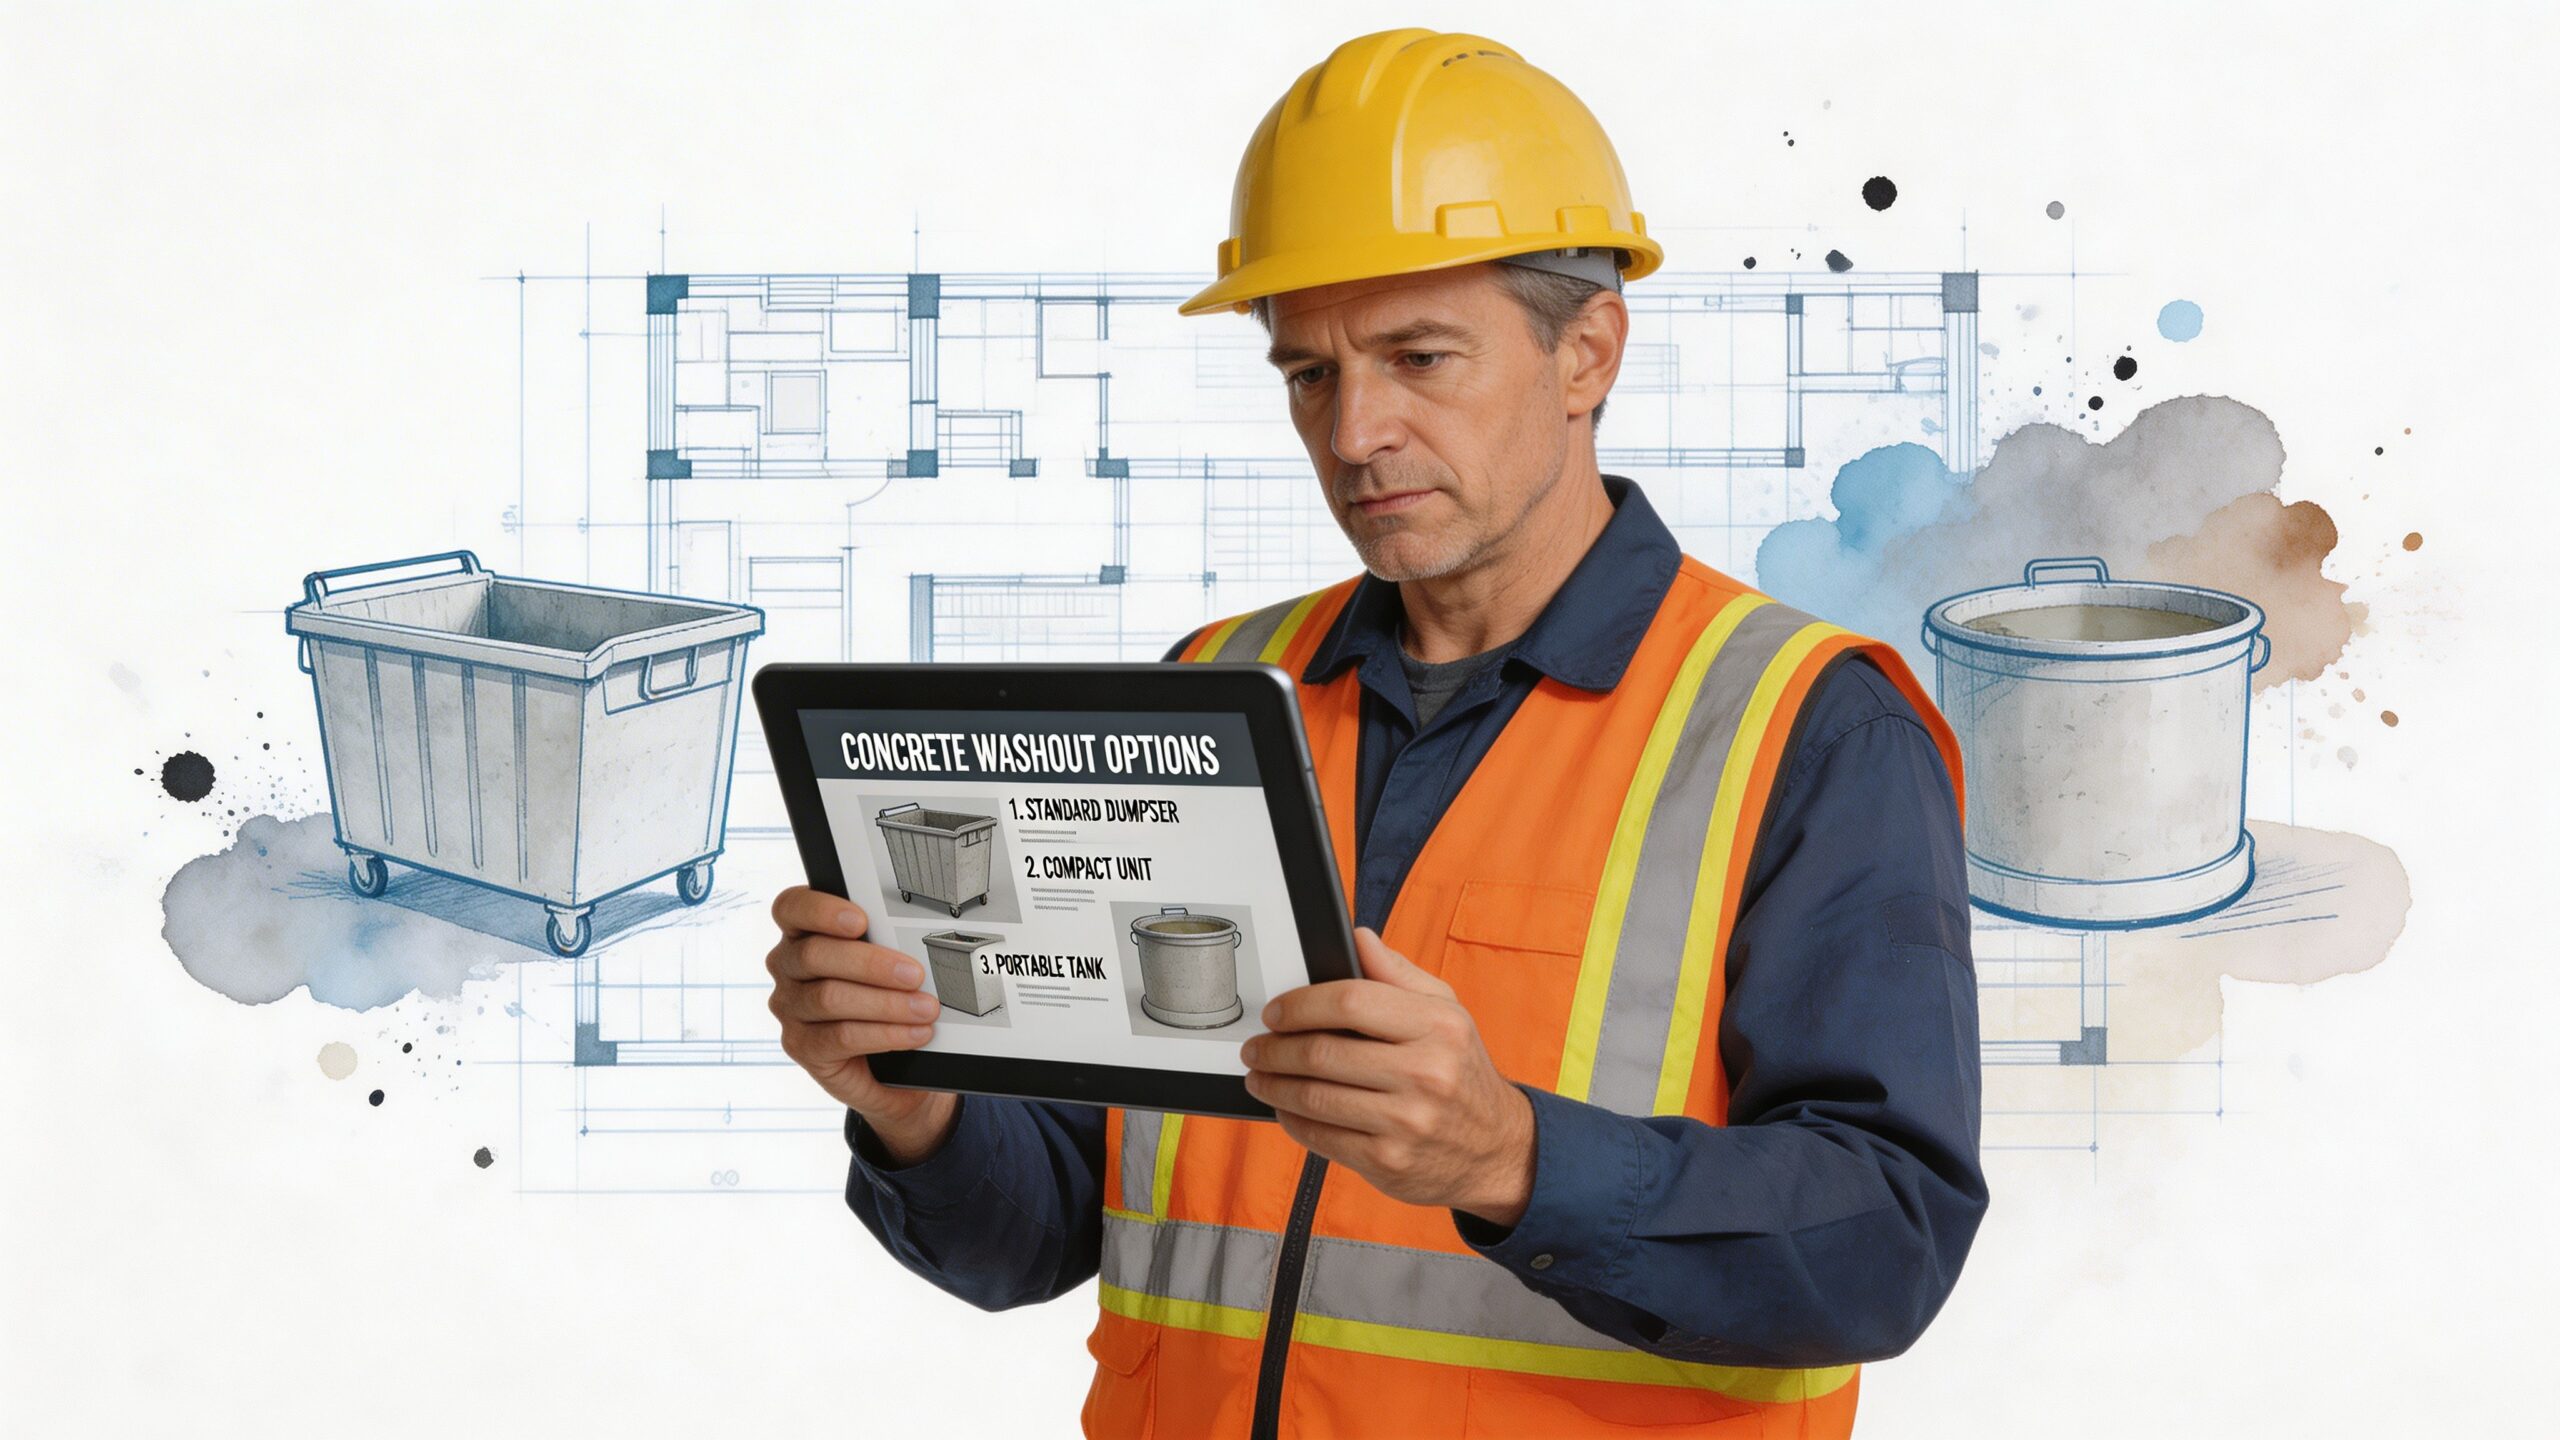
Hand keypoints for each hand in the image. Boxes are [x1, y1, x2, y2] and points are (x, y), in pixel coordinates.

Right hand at [765, 886, 957, 1163]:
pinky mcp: (801, 1046)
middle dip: (871, 964)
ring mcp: (790, 1008)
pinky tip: (913, 1034)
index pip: (792, 908)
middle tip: (915, 974)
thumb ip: (888, 943)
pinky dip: (884, 1034)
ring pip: (830, 998)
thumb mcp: (885, 964)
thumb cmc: (884, 997)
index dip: (820, 910)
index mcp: (803, 934)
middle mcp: (788, 968)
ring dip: (886, 1003)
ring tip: (925, 1009)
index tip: (861, 920)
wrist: (887, 1061)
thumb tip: (919, 936)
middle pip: (814, 954)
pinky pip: (841, 1037)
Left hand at [1240, 926, 1536, 1226]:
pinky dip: (1292, 1121)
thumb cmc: (1462, 1072)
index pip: (1350, 1001)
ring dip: (1274, 1085)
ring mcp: (1407, 1121)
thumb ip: (1398, 973)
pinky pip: (1321, 1137)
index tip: (1276, 1012)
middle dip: (1275, 1048)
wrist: (1496, 1150)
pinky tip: (1285, 1108)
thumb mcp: (1446, 1012)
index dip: (1300, 1004)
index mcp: (1438, 1025)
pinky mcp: (1389, 1161)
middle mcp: (1427, 1073)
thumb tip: (1359, 938)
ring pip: (1314, 1098)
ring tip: (1260, 1076)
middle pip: (1323, 1052)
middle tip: (1256, 1047)